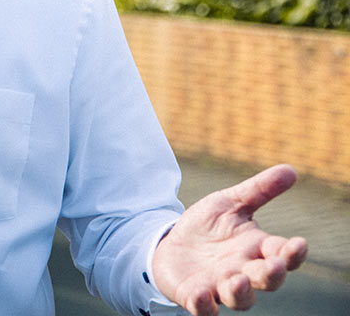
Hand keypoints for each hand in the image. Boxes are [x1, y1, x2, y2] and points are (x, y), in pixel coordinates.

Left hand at [152, 164, 307, 314]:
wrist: (172, 243)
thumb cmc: (209, 227)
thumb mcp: (231, 203)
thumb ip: (259, 190)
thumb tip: (291, 169)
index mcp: (257, 249)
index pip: (282, 254)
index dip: (292, 252)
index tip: (298, 243)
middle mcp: (244, 271)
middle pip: (266, 280)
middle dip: (271, 274)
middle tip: (272, 265)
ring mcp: (220, 286)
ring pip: (240, 299)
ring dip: (240, 292)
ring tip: (236, 281)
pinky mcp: (195, 296)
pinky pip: (203, 308)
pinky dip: (204, 304)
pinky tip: (201, 293)